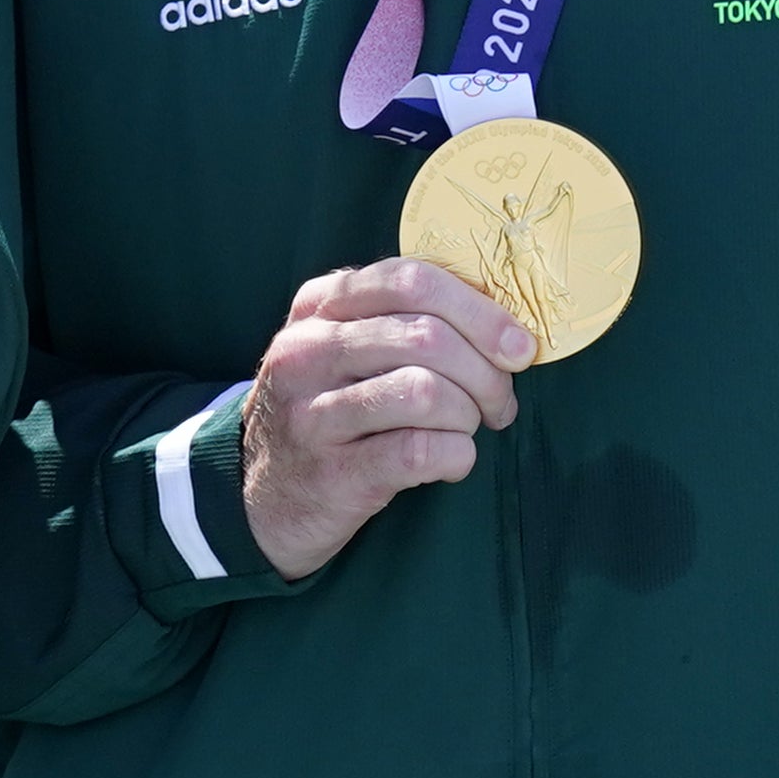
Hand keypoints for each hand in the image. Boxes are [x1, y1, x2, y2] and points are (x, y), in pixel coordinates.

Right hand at [238, 259, 530, 579]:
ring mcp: (314, 413)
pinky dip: (456, 455)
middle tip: (500, 402)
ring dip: (469, 414)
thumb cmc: (325, 411)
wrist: (260, 497)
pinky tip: (451, 461)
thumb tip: (504, 328)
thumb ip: (400, 321)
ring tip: (467, 429)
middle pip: (427, 336)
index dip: (480, 311)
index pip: (410, 280)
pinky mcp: (332, 473)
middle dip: (487, 372)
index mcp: (318, 306)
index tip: (519, 346)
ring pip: (426, 392)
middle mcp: (307, 351)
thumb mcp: (340, 350)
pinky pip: (420, 450)